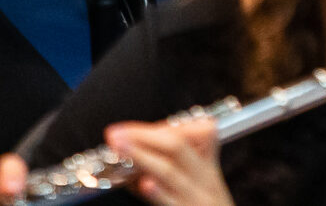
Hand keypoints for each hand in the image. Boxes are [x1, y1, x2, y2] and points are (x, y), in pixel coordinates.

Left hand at [104, 117, 231, 205]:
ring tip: (122, 147)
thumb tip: (138, 151)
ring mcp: (196, 201)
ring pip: (171, 172)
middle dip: (144, 136)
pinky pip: (173, 204)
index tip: (128, 128)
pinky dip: (159, 194)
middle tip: (117, 134)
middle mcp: (204, 183)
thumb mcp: (201, 185)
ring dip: (143, 156)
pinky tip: (145, 185)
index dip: (155, 129)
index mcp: (208, 169)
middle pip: (177, 147)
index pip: (187, 135)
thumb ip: (176, 167)